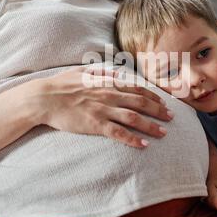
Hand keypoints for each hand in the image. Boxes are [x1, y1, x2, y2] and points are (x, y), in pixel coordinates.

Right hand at [32, 66, 172, 147]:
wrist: (44, 97)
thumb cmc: (62, 83)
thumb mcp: (83, 70)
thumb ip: (102, 71)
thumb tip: (116, 72)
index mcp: (107, 82)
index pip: (137, 88)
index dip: (153, 95)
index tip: (163, 101)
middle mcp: (109, 95)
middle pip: (141, 103)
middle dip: (159, 110)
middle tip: (171, 117)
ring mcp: (103, 110)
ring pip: (134, 118)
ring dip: (151, 126)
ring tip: (163, 133)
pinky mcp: (95, 124)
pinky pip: (118, 133)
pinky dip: (132, 139)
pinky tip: (143, 145)